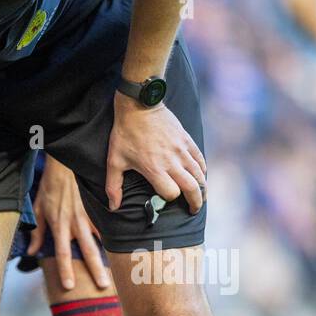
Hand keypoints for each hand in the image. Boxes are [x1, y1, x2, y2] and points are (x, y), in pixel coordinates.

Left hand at [28, 155, 112, 289]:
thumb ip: (37, 233)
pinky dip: (117, 235)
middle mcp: (76, 223)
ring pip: (102, 238)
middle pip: (87, 251)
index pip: (62, 253)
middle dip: (96, 270)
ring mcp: (90, 215)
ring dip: (111, 254)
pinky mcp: (99, 207)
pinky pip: (109, 224)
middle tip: (104, 286)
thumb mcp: (38, 209)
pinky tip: (128, 246)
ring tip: (122, 269)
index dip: (65, 270)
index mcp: (60, 225)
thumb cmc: (51, 186)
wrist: (66, 163)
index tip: (70, 286)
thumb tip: (32, 252)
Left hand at [105, 93, 206, 213]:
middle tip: (193, 210)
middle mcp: (172, 161)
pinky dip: (203, 170)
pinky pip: (200, 159)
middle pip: (192, 187)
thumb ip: (113, 187)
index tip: (164, 199)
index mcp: (154, 169)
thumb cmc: (124, 134)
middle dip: (195, 202)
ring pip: (200, 174)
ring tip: (201, 197)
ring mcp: (181, 150)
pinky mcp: (187, 140)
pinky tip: (201, 177)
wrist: (139, 106)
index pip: (171, 193)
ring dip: (202, 188)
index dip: (169, 199)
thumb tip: (113, 207)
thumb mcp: (114, 162)